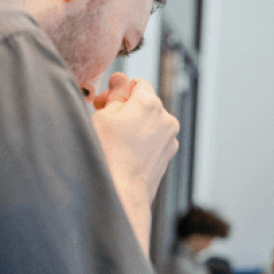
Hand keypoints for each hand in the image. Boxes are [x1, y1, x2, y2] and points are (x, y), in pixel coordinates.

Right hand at [90, 73, 178, 254]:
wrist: (121, 193)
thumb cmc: (108, 154)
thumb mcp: (104, 115)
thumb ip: (115, 93)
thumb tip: (121, 80)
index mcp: (151, 103)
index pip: (137, 83)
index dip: (118, 92)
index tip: (104, 104)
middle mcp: (166, 118)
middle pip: (144, 102)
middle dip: (125, 108)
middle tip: (104, 120)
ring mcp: (170, 138)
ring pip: (149, 121)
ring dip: (133, 124)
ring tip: (114, 139)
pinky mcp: (168, 155)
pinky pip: (153, 139)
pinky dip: (141, 140)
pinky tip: (125, 152)